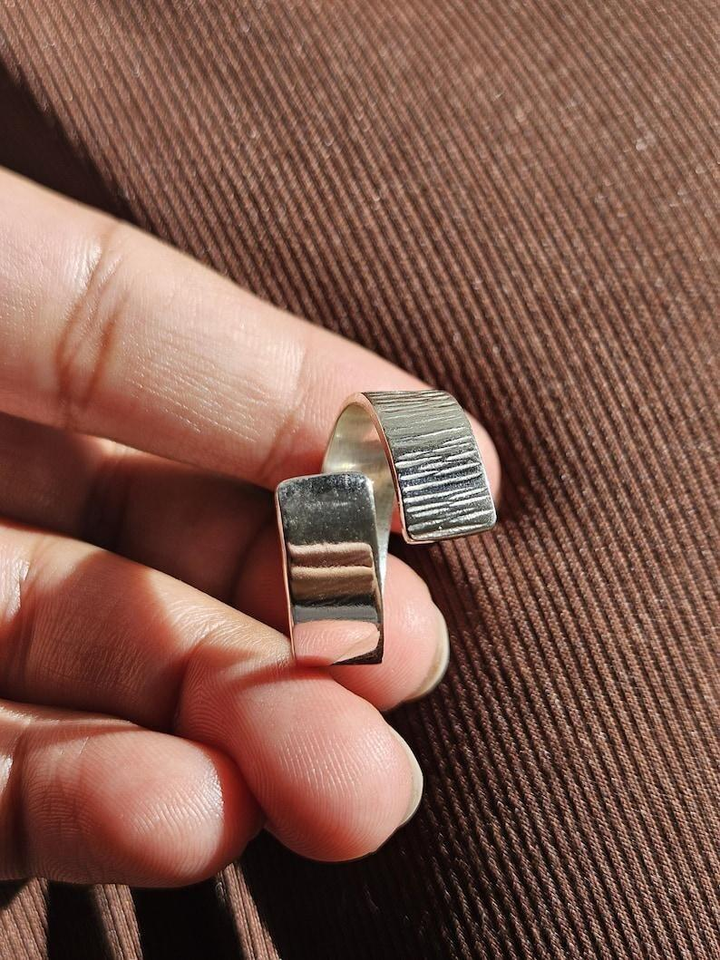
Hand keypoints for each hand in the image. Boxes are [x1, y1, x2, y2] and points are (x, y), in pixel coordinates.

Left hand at [0, 169, 498, 885]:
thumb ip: (144, 334)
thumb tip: (374, 430)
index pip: (138, 347)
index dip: (297, 402)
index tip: (451, 480)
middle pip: (143, 545)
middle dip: (285, 614)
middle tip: (401, 669)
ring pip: (87, 683)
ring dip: (222, 741)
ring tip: (343, 785)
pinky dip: (89, 810)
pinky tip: (192, 815)